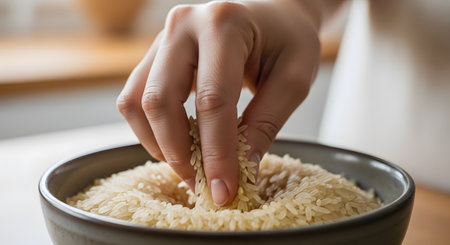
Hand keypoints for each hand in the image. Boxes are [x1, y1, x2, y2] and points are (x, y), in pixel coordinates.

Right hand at [117, 0, 320, 205]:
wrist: (273, 13)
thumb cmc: (288, 40)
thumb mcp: (294, 79)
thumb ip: (266, 124)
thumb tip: (241, 170)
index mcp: (225, 24)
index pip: (212, 100)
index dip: (216, 152)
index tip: (224, 190)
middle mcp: (184, 25)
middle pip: (161, 101)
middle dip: (179, 153)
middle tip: (202, 185)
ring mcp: (163, 37)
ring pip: (138, 102)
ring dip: (159, 144)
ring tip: (190, 168)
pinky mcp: (155, 54)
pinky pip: (135, 98)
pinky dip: (150, 129)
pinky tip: (177, 144)